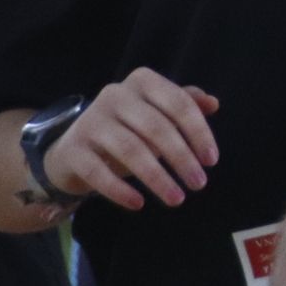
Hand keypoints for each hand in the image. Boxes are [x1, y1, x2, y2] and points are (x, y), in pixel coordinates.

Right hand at [44, 68, 220, 210]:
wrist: (73, 151)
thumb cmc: (127, 130)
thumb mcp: (157, 113)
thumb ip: (185, 104)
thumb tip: (213, 103)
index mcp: (142, 81)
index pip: (179, 103)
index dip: (199, 133)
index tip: (211, 161)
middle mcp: (114, 95)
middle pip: (157, 128)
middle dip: (182, 158)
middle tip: (199, 184)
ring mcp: (90, 121)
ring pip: (131, 150)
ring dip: (157, 178)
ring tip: (176, 199)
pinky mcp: (72, 149)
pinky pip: (98, 172)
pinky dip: (120, 190)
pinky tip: (138, 204)